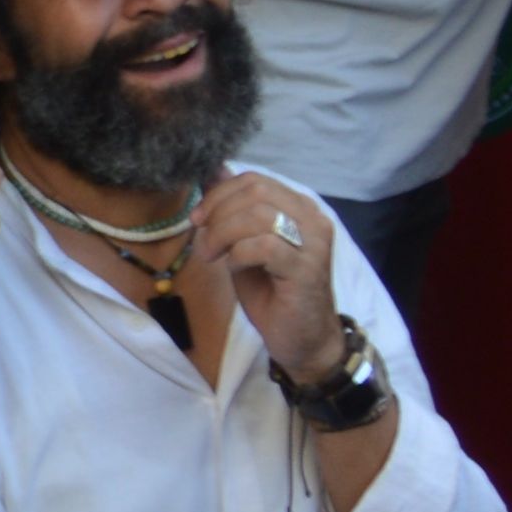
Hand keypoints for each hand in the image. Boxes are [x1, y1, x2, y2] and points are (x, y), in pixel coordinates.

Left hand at [181, 172, 348, 385]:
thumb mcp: (243, 244)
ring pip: (259, 215)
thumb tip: (213, 173)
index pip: (255, 180)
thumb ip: (233, 211)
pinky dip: (239, 254)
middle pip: (256, 191)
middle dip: (218, 211)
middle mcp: (312, 219)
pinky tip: (233, 268)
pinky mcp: (307, 269)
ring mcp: (314, 243)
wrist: (301, 338)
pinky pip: (264, 246)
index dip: (219, 194)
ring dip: (223, 233)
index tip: (198, 218)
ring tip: (211, 256)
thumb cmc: (271, 292)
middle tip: (204, 240)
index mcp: (298, 207)